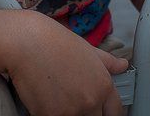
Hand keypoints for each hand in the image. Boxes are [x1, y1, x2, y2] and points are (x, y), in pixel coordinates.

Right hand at [1, 11, 126, 115]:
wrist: (26, 41)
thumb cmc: (54, 41)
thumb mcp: (86, 48)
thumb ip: (106, 62)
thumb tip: (123, 65)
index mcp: (103, 85)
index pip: (115, 113)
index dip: (107, 113)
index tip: (99, 111)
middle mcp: (91, 101)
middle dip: (87, 113)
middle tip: (72, 100)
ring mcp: (72, 112)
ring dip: (68, 114)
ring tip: (57, 97)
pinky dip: (49, 114)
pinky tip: (44, 100)